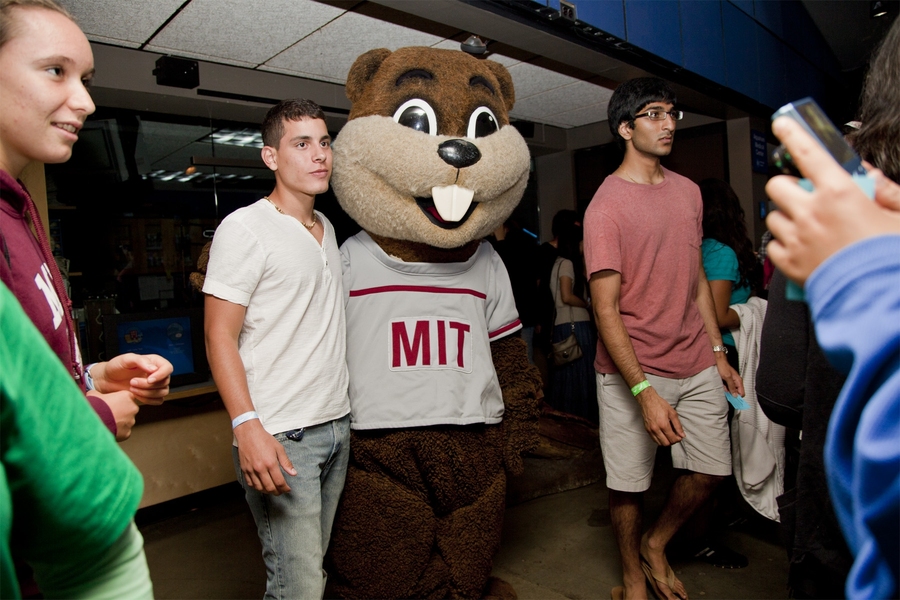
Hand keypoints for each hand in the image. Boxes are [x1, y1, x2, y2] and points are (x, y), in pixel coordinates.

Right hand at [89, 390, 138, 441]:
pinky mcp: (127, 433)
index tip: (112, 403)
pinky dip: (118, 432)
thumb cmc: (93, 406)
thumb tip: (97, 395)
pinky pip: (124, 431)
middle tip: (109, 414)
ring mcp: (131, 421)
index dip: (119, 400)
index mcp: (126, 396)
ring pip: (127, 421)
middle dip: (122, 411)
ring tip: (107, 423)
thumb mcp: (94, 394)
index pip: (128, 397)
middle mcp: (133, 408)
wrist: (91, 422)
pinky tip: (108, 430)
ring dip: (120, 422)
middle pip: (130, 409)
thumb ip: (99, 394)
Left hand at [91, 353, 172, 403]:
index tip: (149, 380)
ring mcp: (156, 385)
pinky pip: (158, 401)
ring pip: (162, 393)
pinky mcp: (152, 395)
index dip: (161, 375)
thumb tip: (154, 369)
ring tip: (132, 388)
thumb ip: (141, 361)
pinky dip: (147, 400)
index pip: (168, 368)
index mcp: (155, 362)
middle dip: (147, 385)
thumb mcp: (126, 359)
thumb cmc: (116, 367)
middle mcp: (158, 373)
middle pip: (165, 382)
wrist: (107, 379)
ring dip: (147, 393)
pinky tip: (135, 395)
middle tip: (132, 382)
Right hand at [233, 420, 296, 494]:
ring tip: (273, 490)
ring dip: (267, 492)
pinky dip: (257, 487)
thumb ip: (286, 462)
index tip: (288, 489)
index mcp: (270, 463)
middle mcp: (260, 469)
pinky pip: (250, 484)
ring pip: (259, 488)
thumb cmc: (264, 439)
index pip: (279, 482)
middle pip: (270, 487)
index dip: (285, 488)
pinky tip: (262, 486)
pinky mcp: (244, 470)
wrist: (248, 433)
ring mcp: (251, 470)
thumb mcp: (279, 449)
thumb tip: (293, 473)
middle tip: (281, 491)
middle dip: (277, 492)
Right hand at [636, 387, 684, 445]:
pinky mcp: (646, 429)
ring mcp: (650, 430)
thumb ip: (678, 425)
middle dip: (672, 441)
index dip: (678, 439)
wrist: (647, 400)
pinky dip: (659, 439)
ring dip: (666, 441)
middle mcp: (656, 429)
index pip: (672, 439)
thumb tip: (682, 435)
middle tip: (675, 436)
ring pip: (659, 443)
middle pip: (666, 443)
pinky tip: (663, 434)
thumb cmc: (660, 404)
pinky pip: (654, 439)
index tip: (680, 436)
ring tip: (669, 435)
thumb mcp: (672, 413)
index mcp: (663, 425)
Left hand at [716, 355, 743, 395]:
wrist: (719, 361)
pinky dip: (725, 387)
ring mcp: (733, 381)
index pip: (742, 393)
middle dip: (732, 394)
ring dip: (728, 390)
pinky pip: (728, 387)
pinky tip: (722, 386)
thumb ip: (732, 386)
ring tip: (723, 387)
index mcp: (739, 381)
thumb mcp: (727, 378)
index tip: (733, 400)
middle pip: (737, 392)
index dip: (738, 397)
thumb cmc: (723, 368)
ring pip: (732, 390)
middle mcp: (737, 382)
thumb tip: (735, 395)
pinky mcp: (729, 380)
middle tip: (726, 392)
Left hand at [765, 117, 899, 284]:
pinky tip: (803, 248)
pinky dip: (783, 244)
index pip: (809, 154)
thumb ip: (888, 192)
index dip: (793, 133)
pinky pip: (773, 244)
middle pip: (778, 185)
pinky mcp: (788, 263)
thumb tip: (873, 178)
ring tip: (809, 227)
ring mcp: (796, 238)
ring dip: (786, 216)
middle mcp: (811, 213)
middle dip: (788, 186)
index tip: (783, 123)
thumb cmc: (888, 258)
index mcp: (840, 194)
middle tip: (805, 195)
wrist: (876, 299)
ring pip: (773, 215)